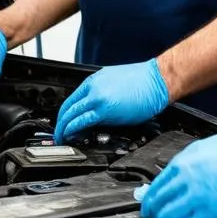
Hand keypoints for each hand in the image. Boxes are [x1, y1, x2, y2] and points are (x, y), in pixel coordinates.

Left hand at [54, 60, 169, 142]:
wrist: (158, 79)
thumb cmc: (143, 81)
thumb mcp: (114, 81)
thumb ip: (101, 94)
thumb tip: (95, 110)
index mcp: (95, 80)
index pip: (71, 98)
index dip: (64, 113)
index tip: (62, 122)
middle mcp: (93, 87)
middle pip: (68, 107)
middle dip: (60, 122)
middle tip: (58, 133)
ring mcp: (98, 98)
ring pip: (72, 114)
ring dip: (64, 128)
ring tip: (62, 138)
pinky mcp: (105, 109)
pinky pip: (83, 120)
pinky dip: (73, 128)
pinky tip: (71, 134)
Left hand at [134, 125, 216, 217]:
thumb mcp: (211, 145)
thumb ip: (191, 161)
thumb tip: (177, 173)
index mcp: (187, 163)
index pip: (156, 188)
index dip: (150, 200)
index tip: (149, 205)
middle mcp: (191, 185)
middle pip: (160, 210)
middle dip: (156, 216)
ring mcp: (205, 205)